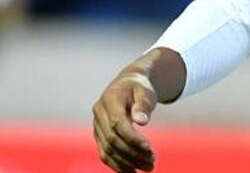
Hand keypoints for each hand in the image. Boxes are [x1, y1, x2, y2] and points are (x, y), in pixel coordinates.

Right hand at [92, 55, 162, 171]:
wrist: (127, 85)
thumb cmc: (139, 87)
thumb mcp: (145, 90)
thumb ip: (143, 104)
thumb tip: (142, 121)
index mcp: (109, 99)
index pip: (117, 123)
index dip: (132, 137)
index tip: (149, 147)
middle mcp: (99, 113)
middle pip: (112, 139)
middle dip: (132, 153)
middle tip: (152, 162)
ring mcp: (97, 126)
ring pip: (108, 150)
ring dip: (127, 162)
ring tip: (148, 167)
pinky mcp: (99, 136)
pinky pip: (105, 154)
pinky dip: (118, 165)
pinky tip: (133, 171)